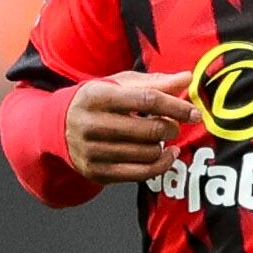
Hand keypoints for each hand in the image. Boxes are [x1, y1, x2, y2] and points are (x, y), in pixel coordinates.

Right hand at [64, 70, 196, 185]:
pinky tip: (165, 155)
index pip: (147, 100)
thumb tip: (187, 79)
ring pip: (147, 154)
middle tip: (174, 125)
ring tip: (162, 138)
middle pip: (149, 130)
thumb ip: (154, 82)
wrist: (58, 126)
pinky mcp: (97, 172)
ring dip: (163, 146)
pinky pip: (140, 174)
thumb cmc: (97, 101)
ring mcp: (92, 151)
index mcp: (98, 96)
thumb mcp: (120, 84)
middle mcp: (92, 124)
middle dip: (171, 128)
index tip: (194, 113)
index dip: (176, 107)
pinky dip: (160, 165)